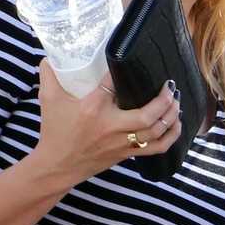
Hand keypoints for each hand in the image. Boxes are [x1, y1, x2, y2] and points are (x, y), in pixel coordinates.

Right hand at [30, 60, 181, 188]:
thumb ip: (49, 76)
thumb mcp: (48, 100)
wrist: (57, 167)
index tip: (131, 59)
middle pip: (147, 114)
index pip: (114, 83)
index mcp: (93, 108)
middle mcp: (111, 126)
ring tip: (176, 102)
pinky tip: (176, 125)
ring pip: (155, 132)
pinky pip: (155, 148)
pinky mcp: (126, 153)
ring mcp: (121, 142)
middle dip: (164, 100)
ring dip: (170, 117)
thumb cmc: (54, 132)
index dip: (124, 70)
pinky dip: (170, 137)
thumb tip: (48, 58)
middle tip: (170, 86)